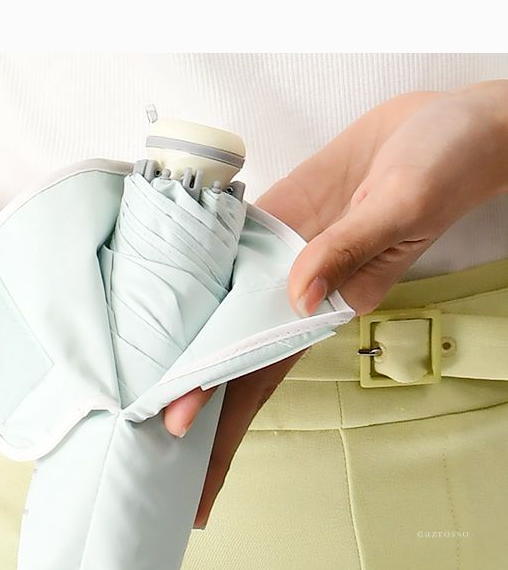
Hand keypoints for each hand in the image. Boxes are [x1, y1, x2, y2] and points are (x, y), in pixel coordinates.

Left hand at [164, 79, 507, 527]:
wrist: (436, 127)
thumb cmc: (439, 167)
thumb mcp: (400, 207)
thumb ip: (348, 248)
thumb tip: (295, 294)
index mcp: (333, 302)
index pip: (263, 369)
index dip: (221, 409)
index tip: (178, 443)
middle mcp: (293, 287)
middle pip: (230, 351)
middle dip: (189, 392)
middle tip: (134, 428)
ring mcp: (275, 254)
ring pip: (217, 305)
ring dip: (181, 338)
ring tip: (131, 371)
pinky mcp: (268, 220)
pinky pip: (220, 249)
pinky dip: (186, 270)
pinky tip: (152, 286)